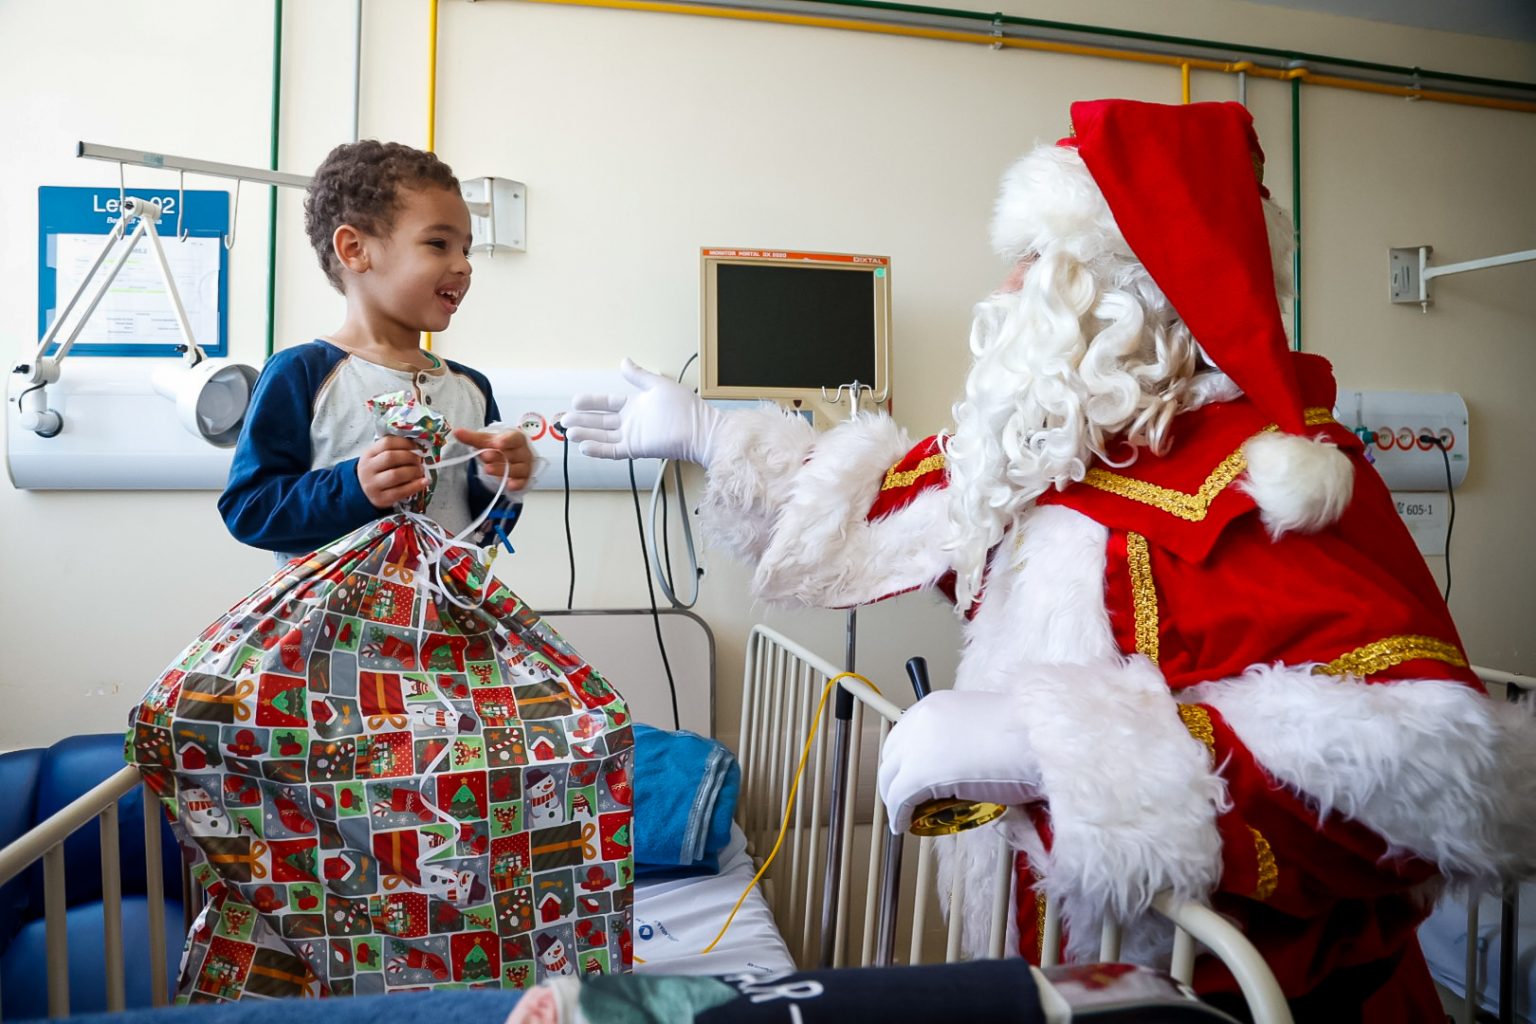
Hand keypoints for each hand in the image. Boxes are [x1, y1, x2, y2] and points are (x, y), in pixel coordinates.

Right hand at [358, 435, 427, 508]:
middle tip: (419, 460)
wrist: (364, 493)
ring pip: (395, 475)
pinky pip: (400, 492)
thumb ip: (393, 450)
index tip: (415, 446)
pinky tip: (424, 482)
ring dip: (413, 471)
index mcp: (368, 455)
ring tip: (420, 470)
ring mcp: (373, 485)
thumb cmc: (377, 472)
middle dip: (410, 457)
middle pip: (390, 457)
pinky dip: (415, 486)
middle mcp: (368, 469)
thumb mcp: (378, 458)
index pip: (386, 443)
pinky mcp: (381, 499)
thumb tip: (417, 448)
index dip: (404, 443)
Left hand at [453, 427, 533, 492]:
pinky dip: (516, 484)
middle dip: (498, 455)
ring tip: (488, 469)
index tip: (496, 443)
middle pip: (513, 454)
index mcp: (516, 439)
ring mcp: (524, 466)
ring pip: (516, 469)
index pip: (515, 438)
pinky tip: (509, 485)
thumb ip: (473, 437)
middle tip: (485, 456)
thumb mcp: (487, 441)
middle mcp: (523, 452)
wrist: (512, 457)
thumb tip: (457, 432)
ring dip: (502, 469)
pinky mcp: (523, 479)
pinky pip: (522, 482)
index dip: (506, 440)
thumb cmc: (501, 447)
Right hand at [564, 358, 721, 464]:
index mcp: (636, 405)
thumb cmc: (686, 408)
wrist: (699, 430)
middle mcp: (632, 422)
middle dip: (582, 420)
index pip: (608, 404)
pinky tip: (584, 446)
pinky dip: (598, 449)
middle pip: (601, 422)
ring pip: (603, 436)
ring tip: (569, 432)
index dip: (591, 403)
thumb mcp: (658, 385)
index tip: (576, 400)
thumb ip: (638, 376)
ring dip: (586, 434)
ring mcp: (633, 436)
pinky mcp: (636, 449)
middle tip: (564, 419)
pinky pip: (613, 451)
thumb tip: (624, 361)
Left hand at [876, 689, 1042, 833]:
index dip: (902, 759)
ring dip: (894, 797)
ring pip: (890, 777)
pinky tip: (903, 824)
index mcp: (936, 705)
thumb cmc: (1025, 735)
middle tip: (903, 796)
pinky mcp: (919, 774)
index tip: (907, 773)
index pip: (903, 734)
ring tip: (904, 814)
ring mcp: (917, 746)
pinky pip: (898, 798)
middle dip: (893, 777)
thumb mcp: (983, 725)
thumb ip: (963, 737)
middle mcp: (920, 720)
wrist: (1036, 739)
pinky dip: (899, 814)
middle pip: (891, 754)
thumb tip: (960, 762)